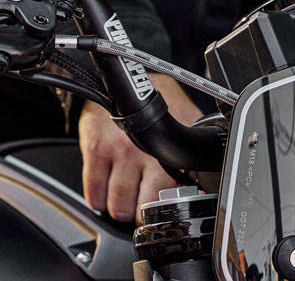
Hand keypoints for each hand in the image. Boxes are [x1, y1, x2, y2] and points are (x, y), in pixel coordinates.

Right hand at [78, 74, 202, 221]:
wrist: (122, 80)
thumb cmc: (156, 104)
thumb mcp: (184, 124)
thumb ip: (190, 156)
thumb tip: (200, 189)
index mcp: (172, 149)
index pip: (174, 194)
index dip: (170, 208)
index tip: (165, 210)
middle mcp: (147, 152)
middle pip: (143, 207)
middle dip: (141, 213)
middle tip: (140, 206)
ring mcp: (120, 151)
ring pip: (118, 204)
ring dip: (120, 209)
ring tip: (123, 201)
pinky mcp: (96, 149)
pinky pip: (94, 191)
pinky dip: (98, 200)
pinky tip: (104, 194)